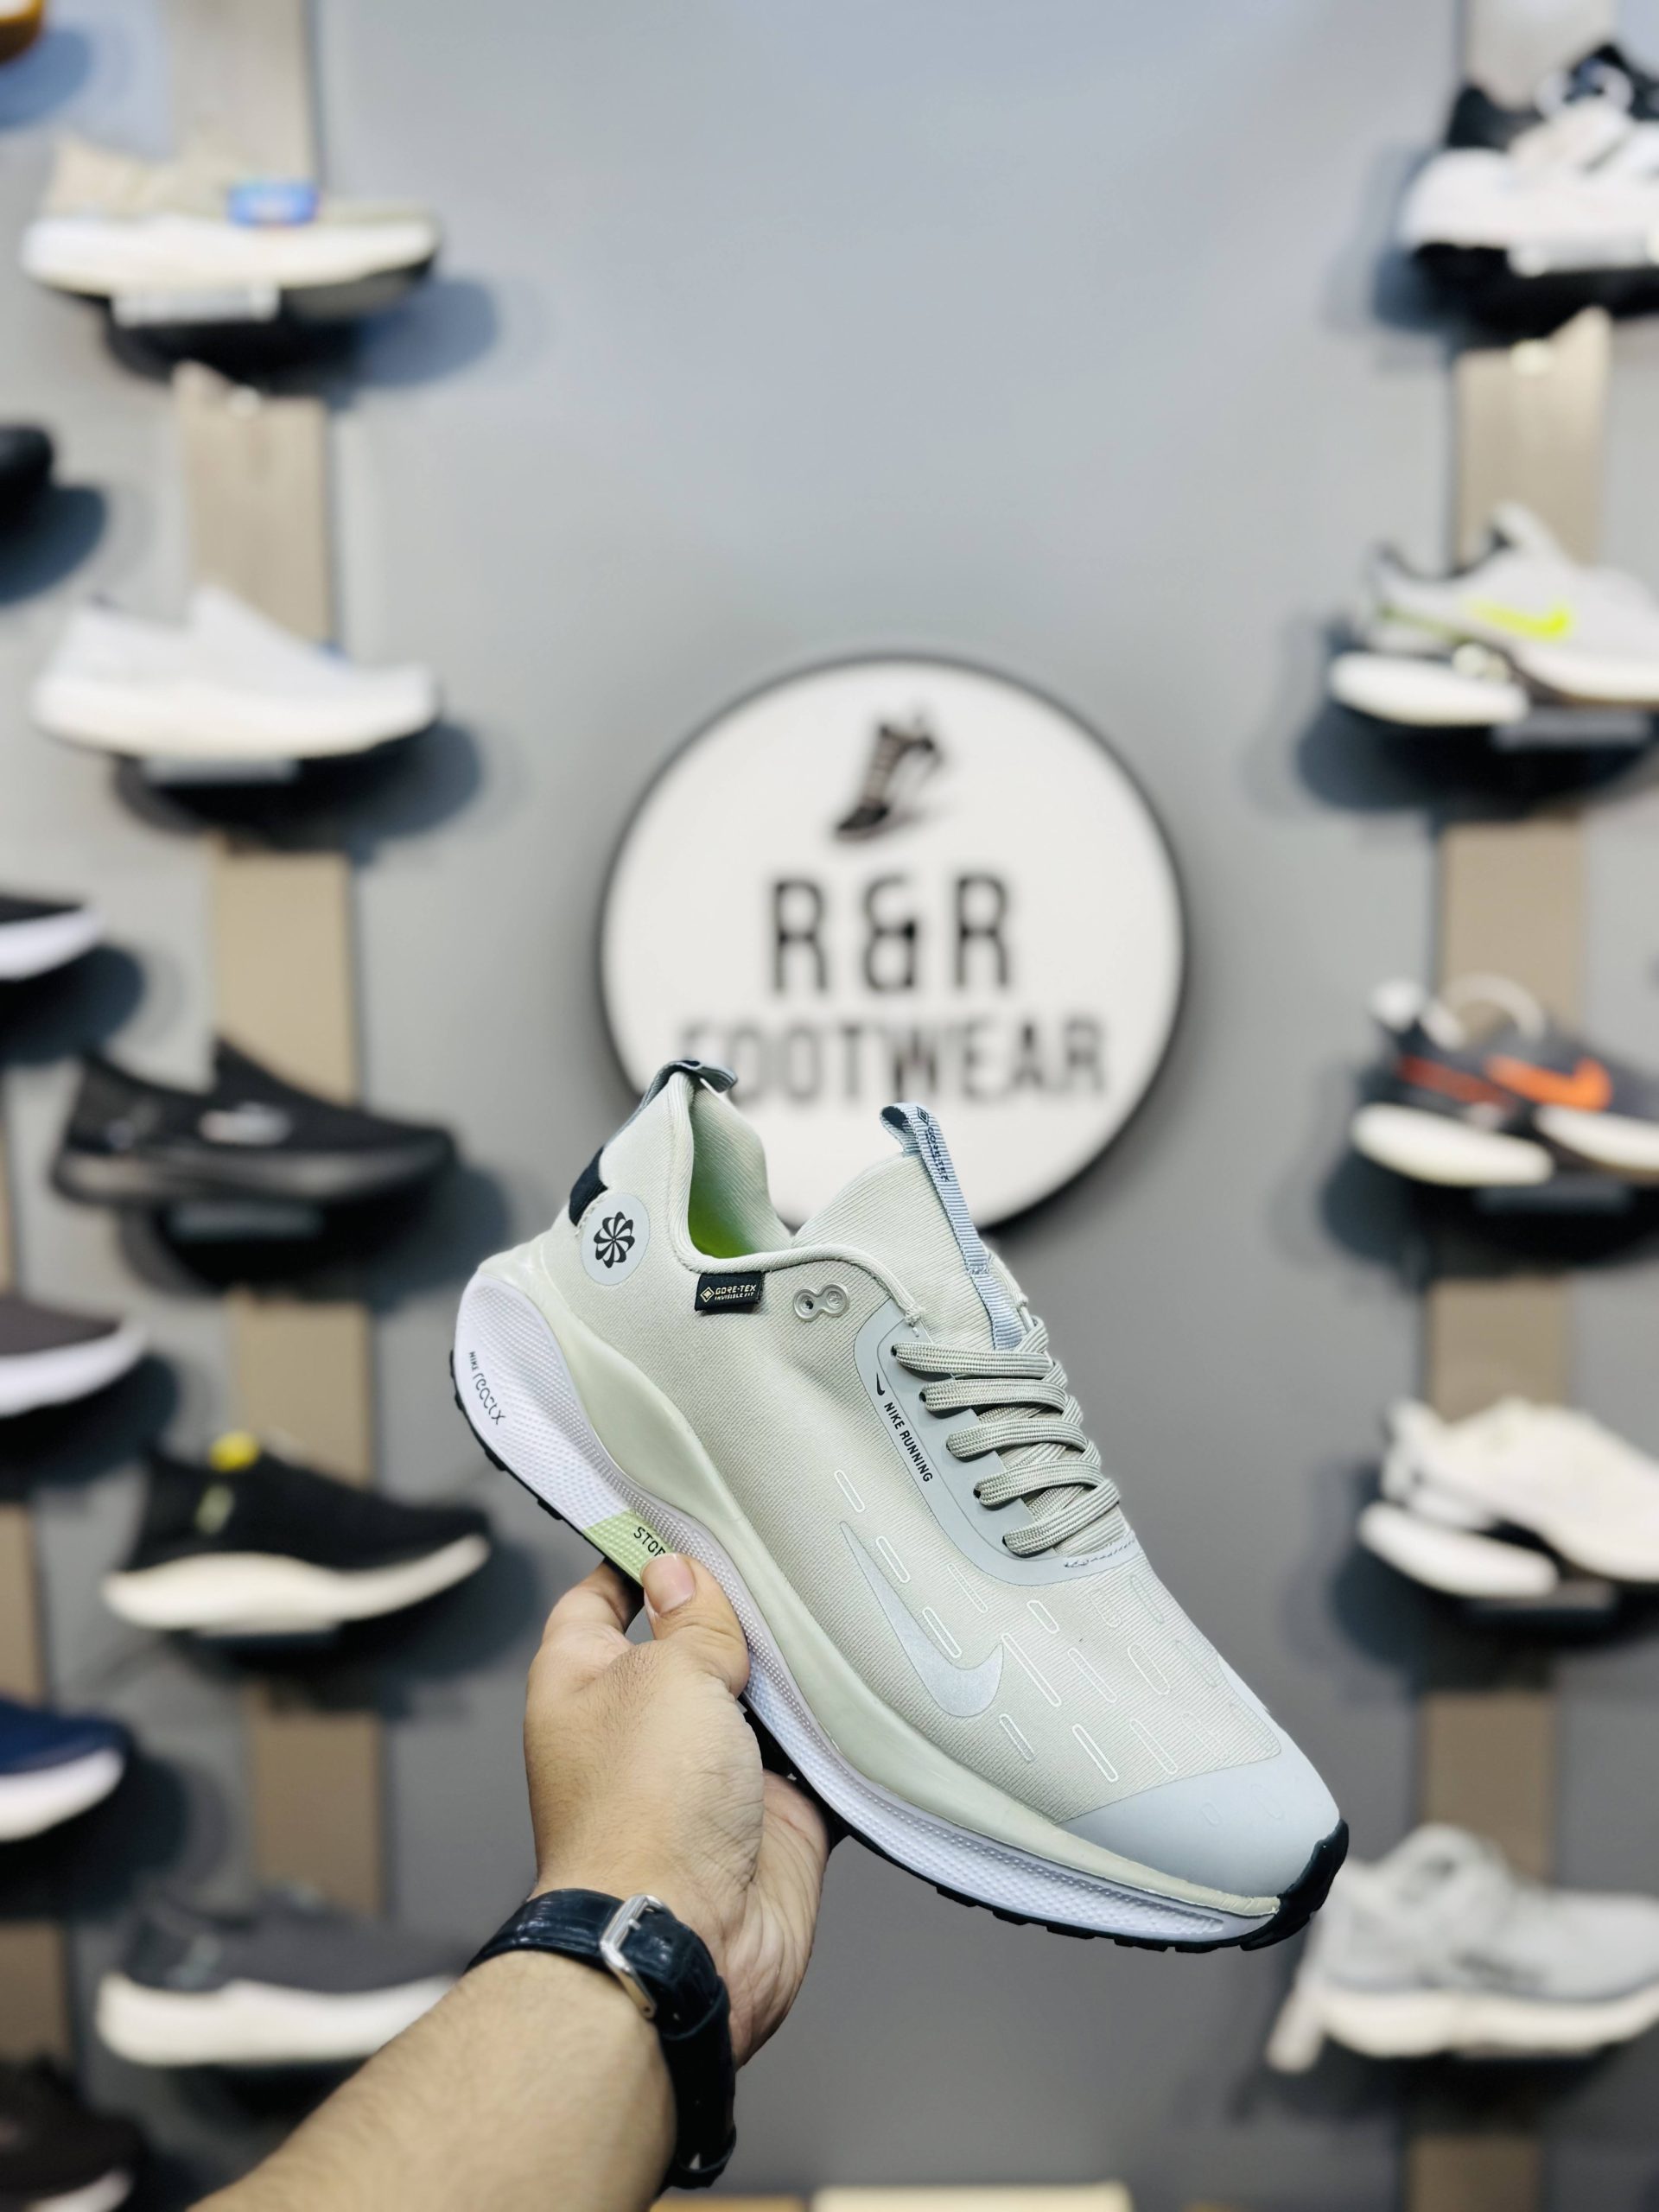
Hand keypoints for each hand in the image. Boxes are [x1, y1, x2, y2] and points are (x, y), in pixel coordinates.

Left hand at [523, 1554, 834, 2062]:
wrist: (686, 1945)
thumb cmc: (641, 1815)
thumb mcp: (666, 1677)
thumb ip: (692, 1621)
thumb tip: (685, 1574)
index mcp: (585, 1681)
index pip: (602, 1595)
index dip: (638, 1554)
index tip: (682, 1511)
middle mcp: (643, 1724)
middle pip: (693, 1642)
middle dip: (738, 1608)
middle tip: (785, 1549)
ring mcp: (708, 1773)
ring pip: (760, 1698)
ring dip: (795, 1668)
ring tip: (836, 1603)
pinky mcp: (771, 1815)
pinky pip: (814, 1759)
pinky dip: (840, 1733)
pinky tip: (868, 1684)